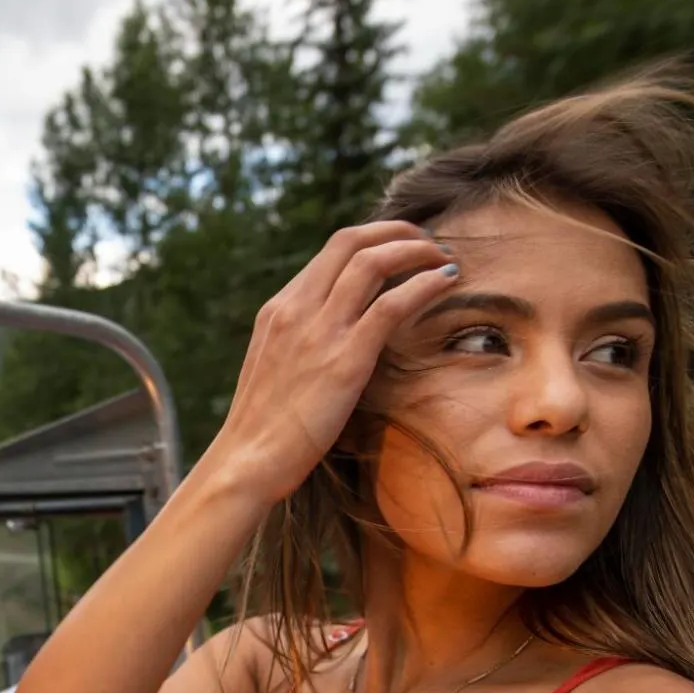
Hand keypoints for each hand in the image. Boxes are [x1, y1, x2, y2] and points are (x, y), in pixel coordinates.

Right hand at [202, 221, 456, 507]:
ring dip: (415, 251)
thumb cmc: (263, 428)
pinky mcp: (345, 360)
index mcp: (279, 309)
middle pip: (351, 241)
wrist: (247, 460)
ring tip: (443, 260)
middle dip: (396, 231)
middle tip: (427, 243)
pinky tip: (446, 282)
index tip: (400, 249)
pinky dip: (424, 285)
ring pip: (372, 261)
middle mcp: (297, 309)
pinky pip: (392, 304)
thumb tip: (333, 337)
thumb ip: (300, 342)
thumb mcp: (275, 368)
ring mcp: (319, 331)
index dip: (373, 240)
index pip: (330, 252)